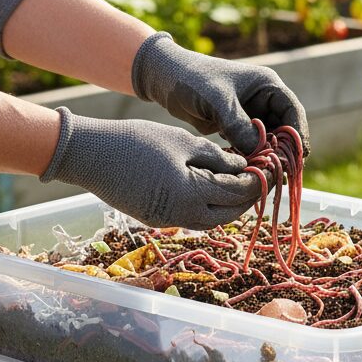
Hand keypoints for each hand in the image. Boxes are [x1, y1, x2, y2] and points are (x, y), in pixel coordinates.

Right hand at [41, 108, 260, 228]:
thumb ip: (217, 157)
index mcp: (192, 194)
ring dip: (230, 204)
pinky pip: (193, 217)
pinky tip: (214, 187)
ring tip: (241, 181)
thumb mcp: (182, 142)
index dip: (258, 180)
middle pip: (230, 213)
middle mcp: (183, 215)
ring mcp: (168, 221)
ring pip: (213, 219)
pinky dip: (209, 206)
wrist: (89, 155)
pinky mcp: (156, 220)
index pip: (238, 192)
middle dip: (248, 196)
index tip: (271, 166)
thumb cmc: (136, 141)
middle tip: (261, 176)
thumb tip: (244, 165)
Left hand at [131, 32, 309, 156]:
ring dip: (268, 156)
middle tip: (282, 172)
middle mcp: (263, 99)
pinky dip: (252, 158)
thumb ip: (238, 126)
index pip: (292, 111)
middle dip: (284, 150)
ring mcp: (251, 114)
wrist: (165, 81)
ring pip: (269, 140)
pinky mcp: (237, 127)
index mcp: (266, 85)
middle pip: (285, 129)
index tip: (297, 156)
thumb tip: (259, 152)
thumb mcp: (218, 101)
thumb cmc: (192, 80)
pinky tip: (249, 170)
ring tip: (266, 175)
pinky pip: (252, 146)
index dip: (298, 134)